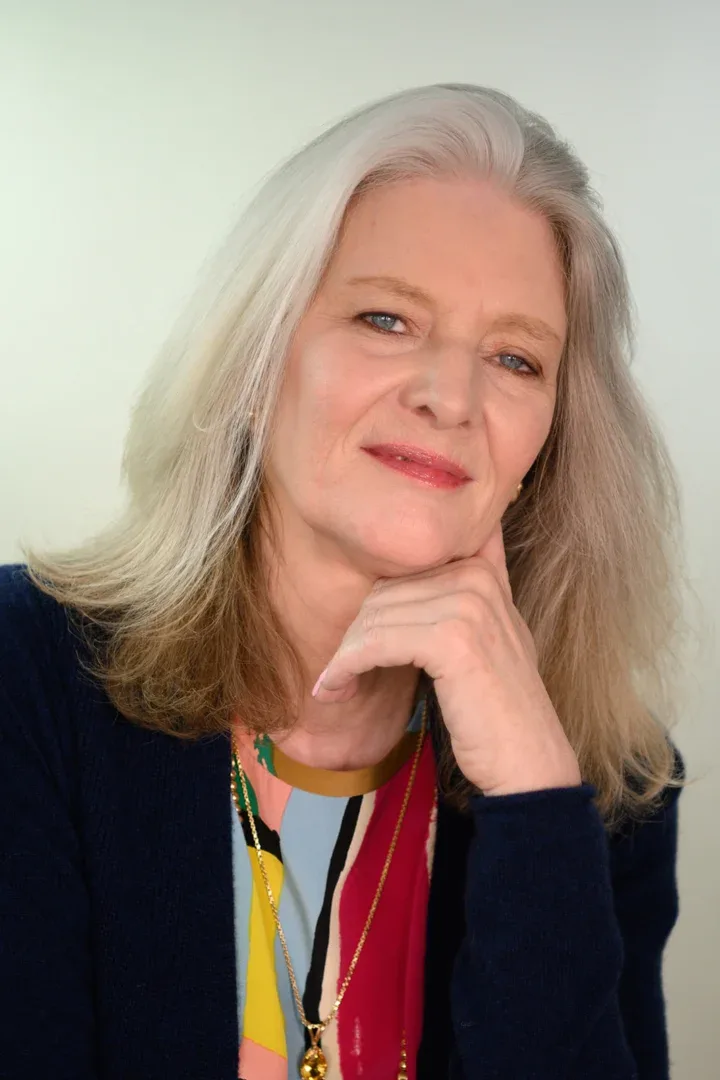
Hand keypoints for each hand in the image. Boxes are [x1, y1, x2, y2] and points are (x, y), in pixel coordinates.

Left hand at [312, 521, 580, 795]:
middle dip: (354, 634)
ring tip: (334, 684)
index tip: (353, 645)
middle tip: (340, 671)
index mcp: (482, 571)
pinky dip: (346, 667)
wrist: (528, 762)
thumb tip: (408, 577)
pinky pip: (376, 643)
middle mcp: (477, 579)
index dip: (373, 610)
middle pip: (383, 592)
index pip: (401, 573)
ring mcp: (467, 606)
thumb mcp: (491, 636)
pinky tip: (334, 689)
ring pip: (374, 617)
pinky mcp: (451, 640)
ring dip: (344, 655)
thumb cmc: (497, 708)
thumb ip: (461, 599)